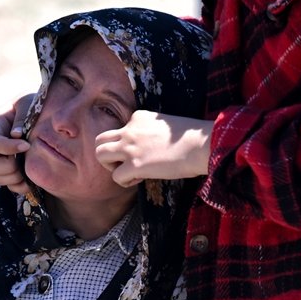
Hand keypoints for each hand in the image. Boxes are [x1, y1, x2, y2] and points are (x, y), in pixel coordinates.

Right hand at [0, 99, 33, 193]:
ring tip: (28, 168)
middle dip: (7, 166)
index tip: (27, 146)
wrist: (50, 115)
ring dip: (13, 177)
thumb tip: (16, 135)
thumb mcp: (30, 104)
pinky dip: (20, 186)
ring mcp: (1, 159)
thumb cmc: (38, 105)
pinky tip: (31, 178)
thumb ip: (22, 117)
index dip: (7, 147)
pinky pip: (9, 186)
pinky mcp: (12, 170)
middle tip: (24, 159)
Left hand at [95, 112, 213, 186]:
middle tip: (122, 163)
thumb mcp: (165, 125)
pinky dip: (124, 182)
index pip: (120, 129)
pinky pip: (115, 176)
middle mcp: (130, 129)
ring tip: (125, 171)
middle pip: (100, 139)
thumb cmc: (191, 137)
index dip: (128, 144)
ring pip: (99, 154)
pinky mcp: (135, 165)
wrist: (201, 144)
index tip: (144, 152)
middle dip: (107, 153)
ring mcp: (130, 147)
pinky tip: (139, 180)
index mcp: (138, 117)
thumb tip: (149, 147)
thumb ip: (150, 131)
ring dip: (109, 166)